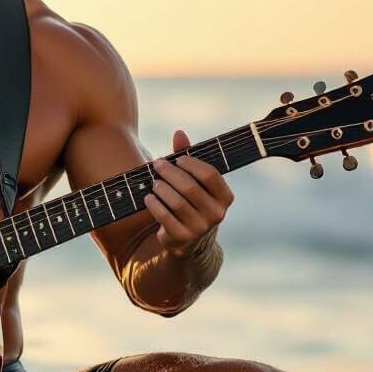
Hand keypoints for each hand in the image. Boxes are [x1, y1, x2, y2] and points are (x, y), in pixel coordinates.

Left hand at [142, 129, 233, 258]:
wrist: (186, 239)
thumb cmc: (189, 200)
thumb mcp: (191, 180)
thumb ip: (185, 157)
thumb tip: (179, 132)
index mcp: (225, 197)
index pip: (210, 175)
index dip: (192, 163)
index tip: (176, 158)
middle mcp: (217, 214)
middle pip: (190, 187)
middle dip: (170, 173)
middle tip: (157, 165)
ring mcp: (200, 228)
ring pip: (177, 202)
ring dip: (161, 188)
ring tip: (154, 182)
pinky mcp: (183, 238)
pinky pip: (165, 217)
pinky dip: (154, 205)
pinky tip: (147, 197)